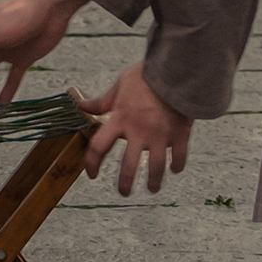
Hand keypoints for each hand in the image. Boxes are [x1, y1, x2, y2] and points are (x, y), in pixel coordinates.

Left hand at [81, 60, 192, 197]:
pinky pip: (179, 157)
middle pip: (128, 167)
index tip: (92, 174)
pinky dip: (177, 166)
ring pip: (155, 169)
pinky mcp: (179, 134)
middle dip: (124, 184)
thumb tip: (81, 106)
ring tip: (152, 188)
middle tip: (123, 192)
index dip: (92, 163)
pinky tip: (174, 169)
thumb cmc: (145, 75)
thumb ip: (102, 102)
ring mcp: (160, 135)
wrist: (175, 68)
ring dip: (153, 182)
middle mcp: (139, 131)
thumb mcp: (119, 86)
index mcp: (120, 118)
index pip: (99, 147)